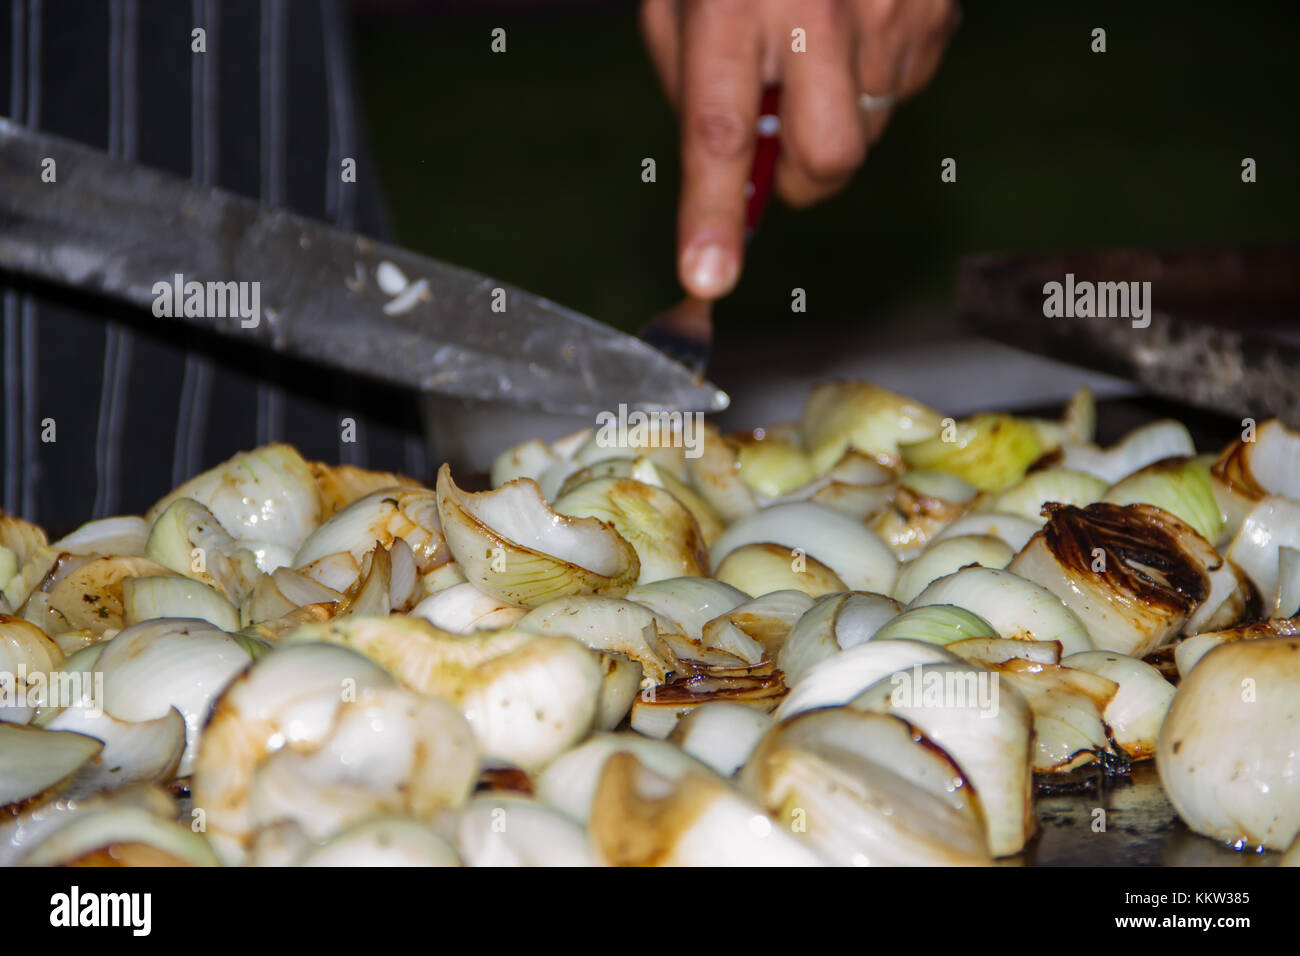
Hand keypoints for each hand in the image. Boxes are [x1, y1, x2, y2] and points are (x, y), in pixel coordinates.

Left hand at [641, 0, 959, 298]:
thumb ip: (694, 84)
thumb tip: (727, 171)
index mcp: (733, 5)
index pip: (718, 131)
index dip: (711, 214)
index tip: (708, 277)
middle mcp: (817, 12)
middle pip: (827, 161)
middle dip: (799, 174)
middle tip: (779, 137)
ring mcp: (892, 11)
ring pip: (869, 130)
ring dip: (836, 113)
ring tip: (817, 39)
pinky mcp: (938, 11)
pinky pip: (906, 87)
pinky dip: (875, 75)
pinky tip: (856, 20)